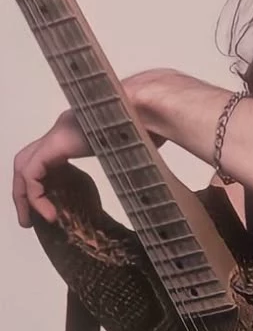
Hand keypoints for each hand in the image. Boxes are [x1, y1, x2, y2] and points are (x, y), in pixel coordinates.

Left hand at [11, 70, 172, 227]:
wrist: (151, 108)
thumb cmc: (150, 126)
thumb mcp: (129, 153)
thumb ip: (120, 162)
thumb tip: (137, 182)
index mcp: (76, 132)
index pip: (46, 159)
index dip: (43, 185)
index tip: (51, 208)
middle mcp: (62, 129)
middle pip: (28, 161)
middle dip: (24, 192)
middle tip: (29, 219)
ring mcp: (58, 133)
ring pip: (24, 166)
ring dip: (23, 196)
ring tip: (32, 222)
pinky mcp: (57, 141)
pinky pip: (32, 173)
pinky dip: (35, 196)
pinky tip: (49, 213)